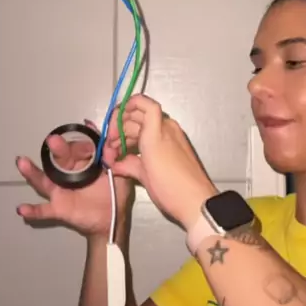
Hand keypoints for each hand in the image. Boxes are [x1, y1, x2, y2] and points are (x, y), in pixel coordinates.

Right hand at [16, 116, 136, 236]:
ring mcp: (61, 191)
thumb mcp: (119, 173)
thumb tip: (110, 141)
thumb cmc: (115, 194)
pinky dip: (32, 210)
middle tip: (52, 140)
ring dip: (31, 172)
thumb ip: (115, 158)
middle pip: (60, 160)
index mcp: (83, 164)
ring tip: (21, 161)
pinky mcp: (59, 208)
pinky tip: (22, 209)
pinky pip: (43, 210)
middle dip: (57, 149)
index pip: (78, 149)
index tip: (82, 132)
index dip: (80, 142)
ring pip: (44, 180)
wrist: (112, 220)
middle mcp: (68, 175)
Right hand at [110, 95, 217, 229]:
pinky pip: (151, 140)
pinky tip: (126, 160)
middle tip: (109, 147)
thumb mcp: (144, 174)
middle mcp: (165, 129)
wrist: (196, 202)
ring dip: (127, 138)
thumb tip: (115, 162)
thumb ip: (127, 164)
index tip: (113, 124)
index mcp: (158, 130)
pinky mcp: (173, 150)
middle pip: (138, 117)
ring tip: (114, 157)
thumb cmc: (169, 185)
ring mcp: (170, 138)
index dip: (126, 106)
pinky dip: (138, 146)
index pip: (142, 103)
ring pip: (143, 129)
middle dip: (120, 128)